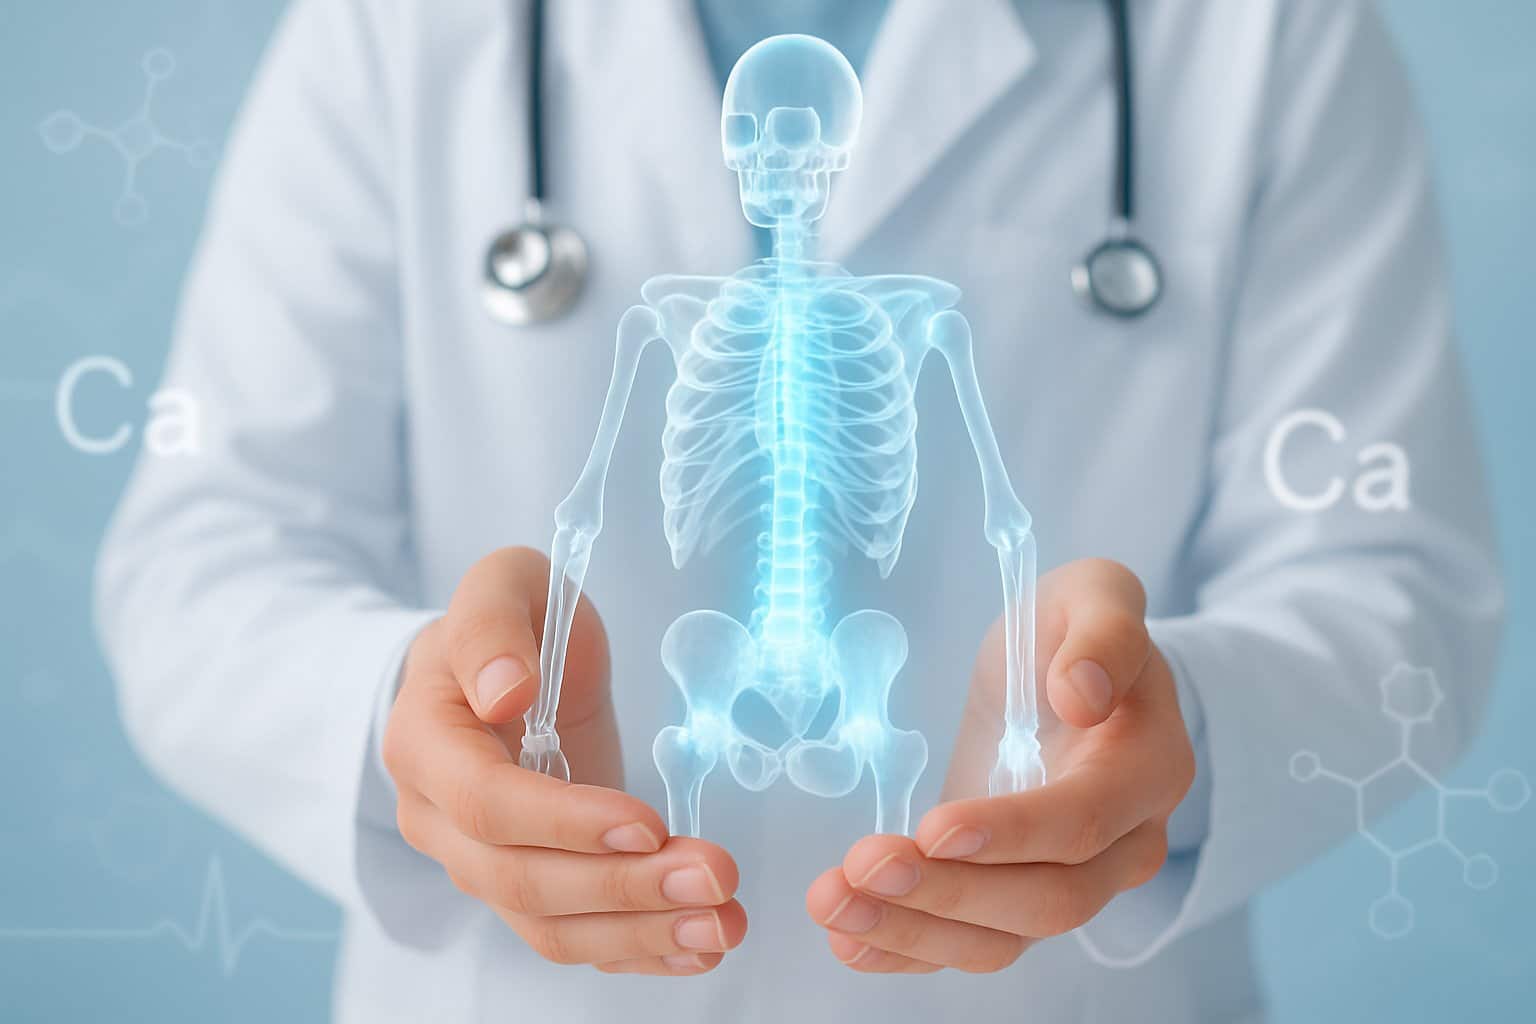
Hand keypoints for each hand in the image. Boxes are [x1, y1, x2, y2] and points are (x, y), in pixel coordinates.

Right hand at [384, 547, 745, 974]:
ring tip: (724, 923)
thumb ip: (492, 627)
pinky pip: (574, 937)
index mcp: (424, 743)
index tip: (646, 822)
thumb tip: (505, 692)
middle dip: (622, 888)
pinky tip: (700, 946)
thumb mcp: (503, 585)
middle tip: (714, 875)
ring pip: (549, 925)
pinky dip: (637, 951)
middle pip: (521, 879)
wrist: (507, 664)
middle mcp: (439, 819)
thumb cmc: (511, 619)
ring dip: (640, 932)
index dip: (565, 822)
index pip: (486, 805)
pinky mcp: (529, 886)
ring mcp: (479, 863)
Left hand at [806, 558, 1194, 972]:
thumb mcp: (1096, 596)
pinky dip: (910, 951)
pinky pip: (974, 942)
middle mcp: (1125, 843)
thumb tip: (1082, 693)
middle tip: (863, 865)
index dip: (1013, 832)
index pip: (1085, 820)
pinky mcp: (1018, 894)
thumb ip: (1103, 632)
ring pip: (1006, 936)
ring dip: (915, 931)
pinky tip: (850, 941)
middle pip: (1048, 898)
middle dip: (951, 891)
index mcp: (1149, 767)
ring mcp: (1075, 879)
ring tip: (835, 905)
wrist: (1072, 670)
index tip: (936, 827)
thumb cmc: (1077, 628)